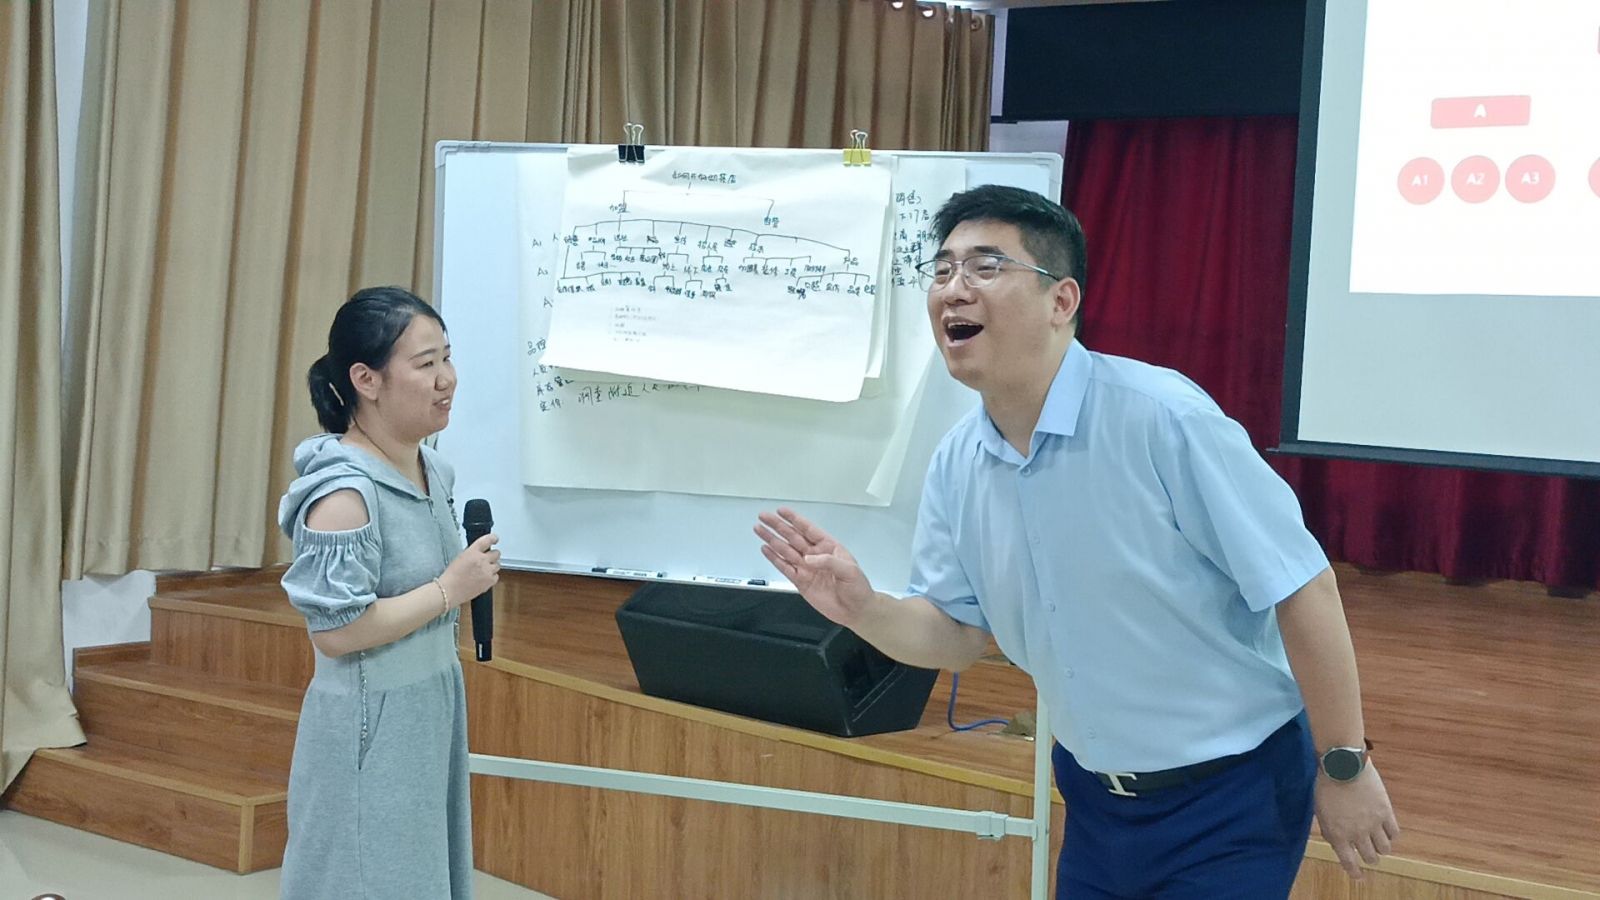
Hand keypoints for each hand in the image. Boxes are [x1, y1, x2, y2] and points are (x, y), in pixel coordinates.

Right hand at [441, 533, 499, 606]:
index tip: (495, 539)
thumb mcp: (460, 558)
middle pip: (496, 553)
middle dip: (493, 556)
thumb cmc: (451, 576)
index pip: (488, 540)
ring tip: (484, 571)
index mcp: (473, 551)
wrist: (449, 591)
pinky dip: (492, 577)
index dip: (493, 538)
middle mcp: (482, 559)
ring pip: (498, 565)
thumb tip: (480, 553)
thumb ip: (472, 553)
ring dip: (492, 567)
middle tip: (488, 559)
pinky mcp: (489, 581)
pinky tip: (484, 579)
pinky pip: (496, 576)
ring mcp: (487, 571)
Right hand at [754, 508, 874, 625]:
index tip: (781, 511)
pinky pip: (785, 568)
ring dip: (772, 540)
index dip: (794, 519)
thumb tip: (808, 558)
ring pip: (785, 550)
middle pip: (792, 537)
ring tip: (759, 530)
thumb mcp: (849, 571)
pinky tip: (765, 549)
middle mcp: (815, 555)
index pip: (808, 529)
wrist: (855, 611)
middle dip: (778, 526)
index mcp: (828, 547)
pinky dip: (774, 559)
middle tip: (763, 516)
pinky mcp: (800, 581)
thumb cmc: (857, 588)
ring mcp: (806, 568)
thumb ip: (829, 562)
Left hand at [1315, 763, 1398, 878]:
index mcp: (1338, 835)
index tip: (1359, 877)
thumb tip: (1339, 843)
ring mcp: (1373, 824)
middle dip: (1369, 858)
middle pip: (1370, 857)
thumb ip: (1331, 831)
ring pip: (1385, 849)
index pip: (1349, 862)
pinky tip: (1386, 830)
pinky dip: (1391, 835)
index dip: (1355, 872)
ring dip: (1381, 848)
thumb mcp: (1321, 812)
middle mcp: (1357, 834)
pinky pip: (1394, 833)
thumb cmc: (1326, 787)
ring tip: (1378, 842)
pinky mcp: (1386, 812)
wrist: (1342, 766)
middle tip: (1369, 854)